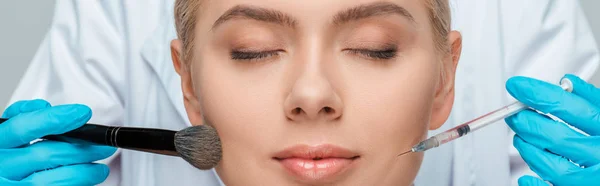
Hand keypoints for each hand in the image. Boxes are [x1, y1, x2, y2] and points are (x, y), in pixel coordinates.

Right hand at [0, 99, 115, 184]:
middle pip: (44, 154)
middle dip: (80, 149)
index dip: (53, 119)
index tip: (82, 113)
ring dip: (83, 173)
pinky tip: (87, 180)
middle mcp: (0, 164)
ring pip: (51, 180)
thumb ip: (25, 115)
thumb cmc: (8, 153)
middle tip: (104, 146)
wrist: (4, 175)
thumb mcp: (9, 131)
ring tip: (100, 169)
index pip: (22, 127)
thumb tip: (45, 107)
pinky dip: (75, 184)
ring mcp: (10, 185)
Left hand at [505, 74, 599, 185]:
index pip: (570, 106)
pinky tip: (526, 176)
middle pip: (557, 136)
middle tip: (514, 115)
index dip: (539, 94)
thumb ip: (595, 100)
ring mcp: (596, 176)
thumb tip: (567, 82)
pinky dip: (537, 184)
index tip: (517, 86)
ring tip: (521, 139)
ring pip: (553, 166)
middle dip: (528, 122)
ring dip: (530, 150)